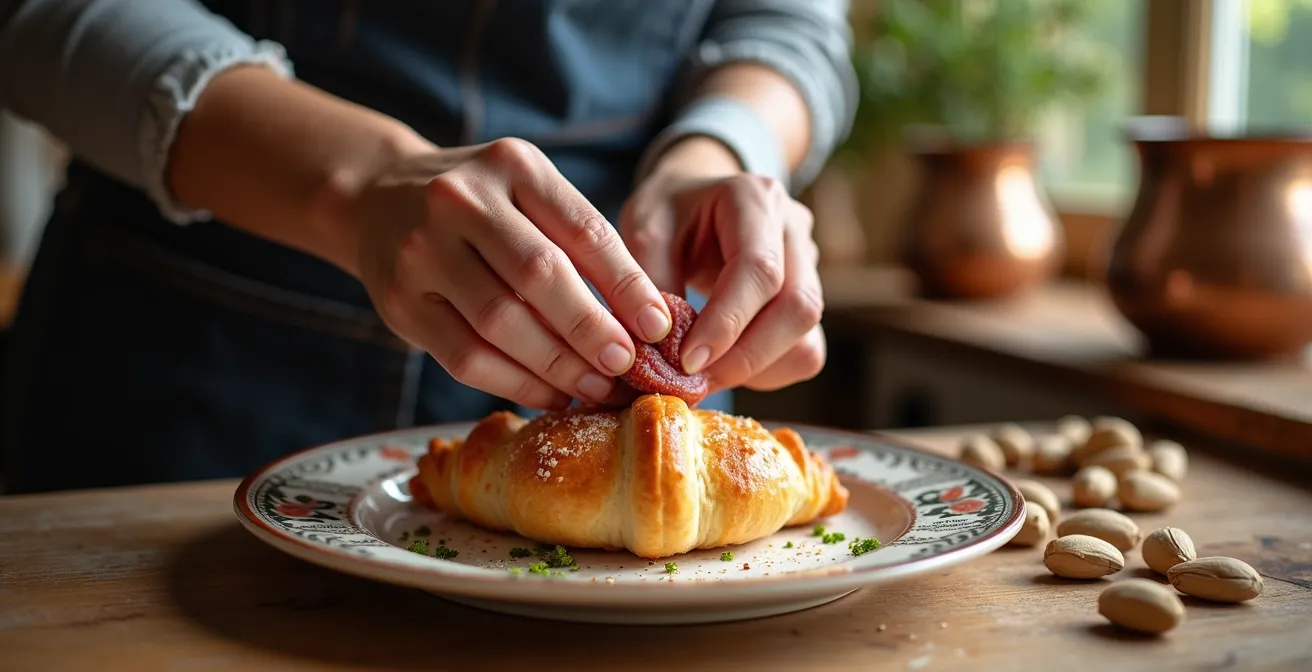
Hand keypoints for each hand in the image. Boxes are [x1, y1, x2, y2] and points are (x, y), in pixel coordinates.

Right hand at [345, 138, 672, 408]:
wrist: (378, 197)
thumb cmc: (481, 206)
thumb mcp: (529, 193)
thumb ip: (579, 242)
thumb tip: (644, 322)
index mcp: (512, 165)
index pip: (582, 229)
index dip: (626, 284)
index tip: (659, 326)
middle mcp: (461, 200)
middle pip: (539, 275)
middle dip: (591, 329)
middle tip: (626, 365)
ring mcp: (422, 251)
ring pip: (501, 322)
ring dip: (557, 365)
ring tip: (596, 388)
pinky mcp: (399, 302)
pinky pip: (466, 356)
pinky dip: (515, 383)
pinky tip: (550, 393)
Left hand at [620, 137, 825, 392]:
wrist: (696, 198)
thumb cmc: (668, 213)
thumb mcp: (644, 230)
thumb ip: (648, 283)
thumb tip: (660, 348)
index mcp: (754, 199)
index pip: (759, 270)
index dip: (727, 323)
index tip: (687, 361)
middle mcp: (794, 229)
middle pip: (798, 307)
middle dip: (745, 357)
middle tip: (694, 381)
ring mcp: (810, 266)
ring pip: (807, 337)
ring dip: (755, 369)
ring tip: (703, 375)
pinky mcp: (808, 300)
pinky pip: (804, 352)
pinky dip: (765, 371)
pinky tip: (724, 365)